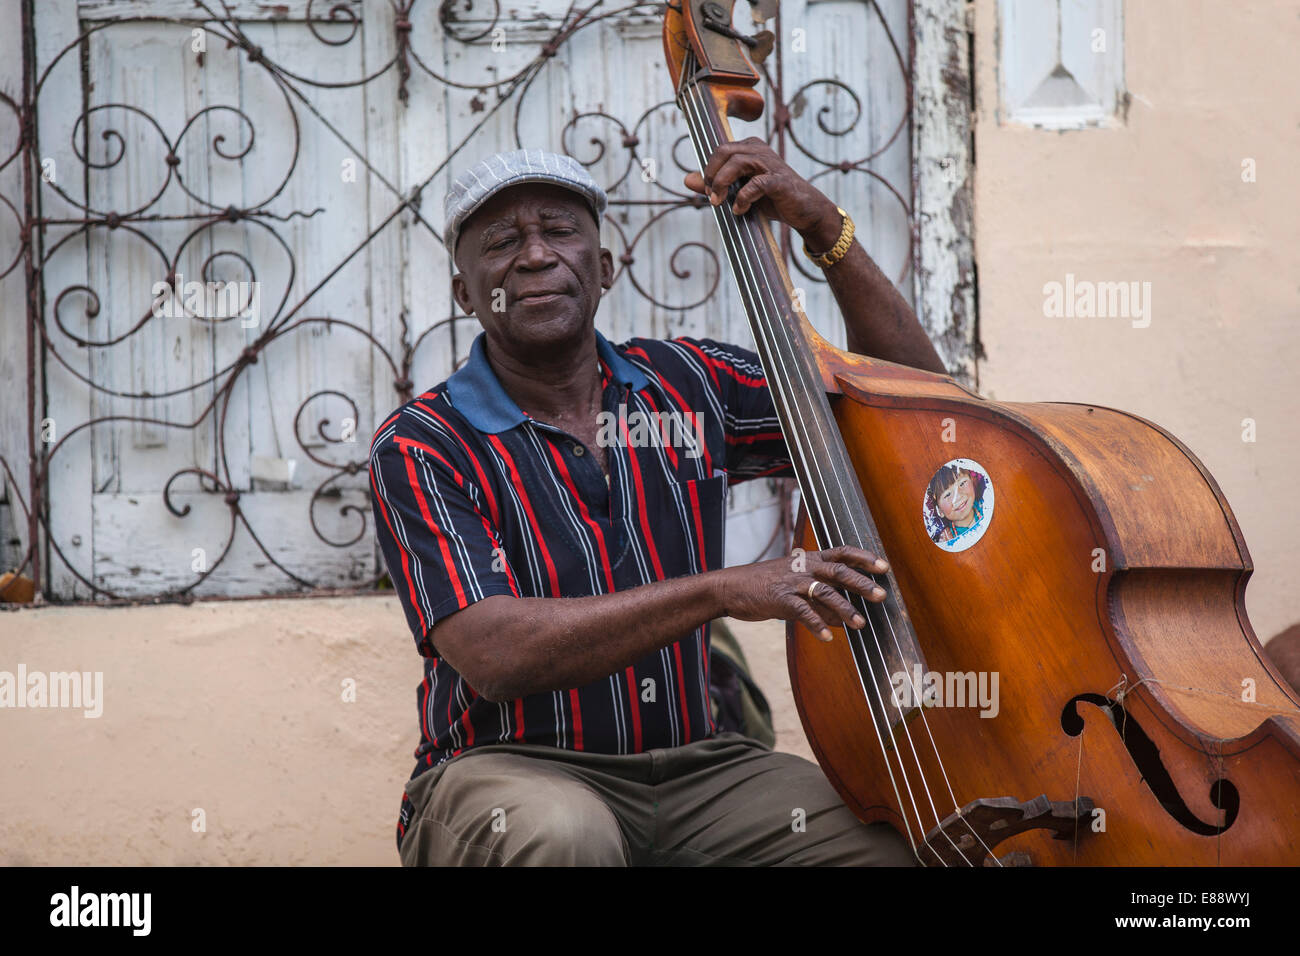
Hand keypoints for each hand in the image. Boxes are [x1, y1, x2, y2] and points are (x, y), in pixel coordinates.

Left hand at [683, 136, 838, 239]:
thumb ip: (714, 184)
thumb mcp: (738, 191)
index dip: (708, 170)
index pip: (719, 151)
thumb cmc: (772, 199)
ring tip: (720, 203)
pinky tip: (739, 210)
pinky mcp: (780, 181)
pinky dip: (743, 198)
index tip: (708, 192)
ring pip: (737, 162)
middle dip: (711, 174)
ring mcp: (771, 164)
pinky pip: (756, 184)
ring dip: (722, 184)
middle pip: (724, 151)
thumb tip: (687, 179)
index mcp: (749, 148)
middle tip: (711, 197)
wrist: (803, 211)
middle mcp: (759, 150)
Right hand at [713, 545, 888, 641]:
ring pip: (824, 593)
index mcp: (809, 559)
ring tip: (860, 624)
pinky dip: (817, 625)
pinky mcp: (780, 598)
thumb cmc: (765, 585)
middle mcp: (803, 567)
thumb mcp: (794, 584)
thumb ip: (819, 598)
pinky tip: (828, 638)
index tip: (884, 566)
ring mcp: (792, 582)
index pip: (841, 552)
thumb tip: (844, 618)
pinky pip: (803, 612)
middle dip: (862, 583)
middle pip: (838, 572)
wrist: (731, 587)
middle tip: (881, 595)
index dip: (864, 558)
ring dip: (844, 609)